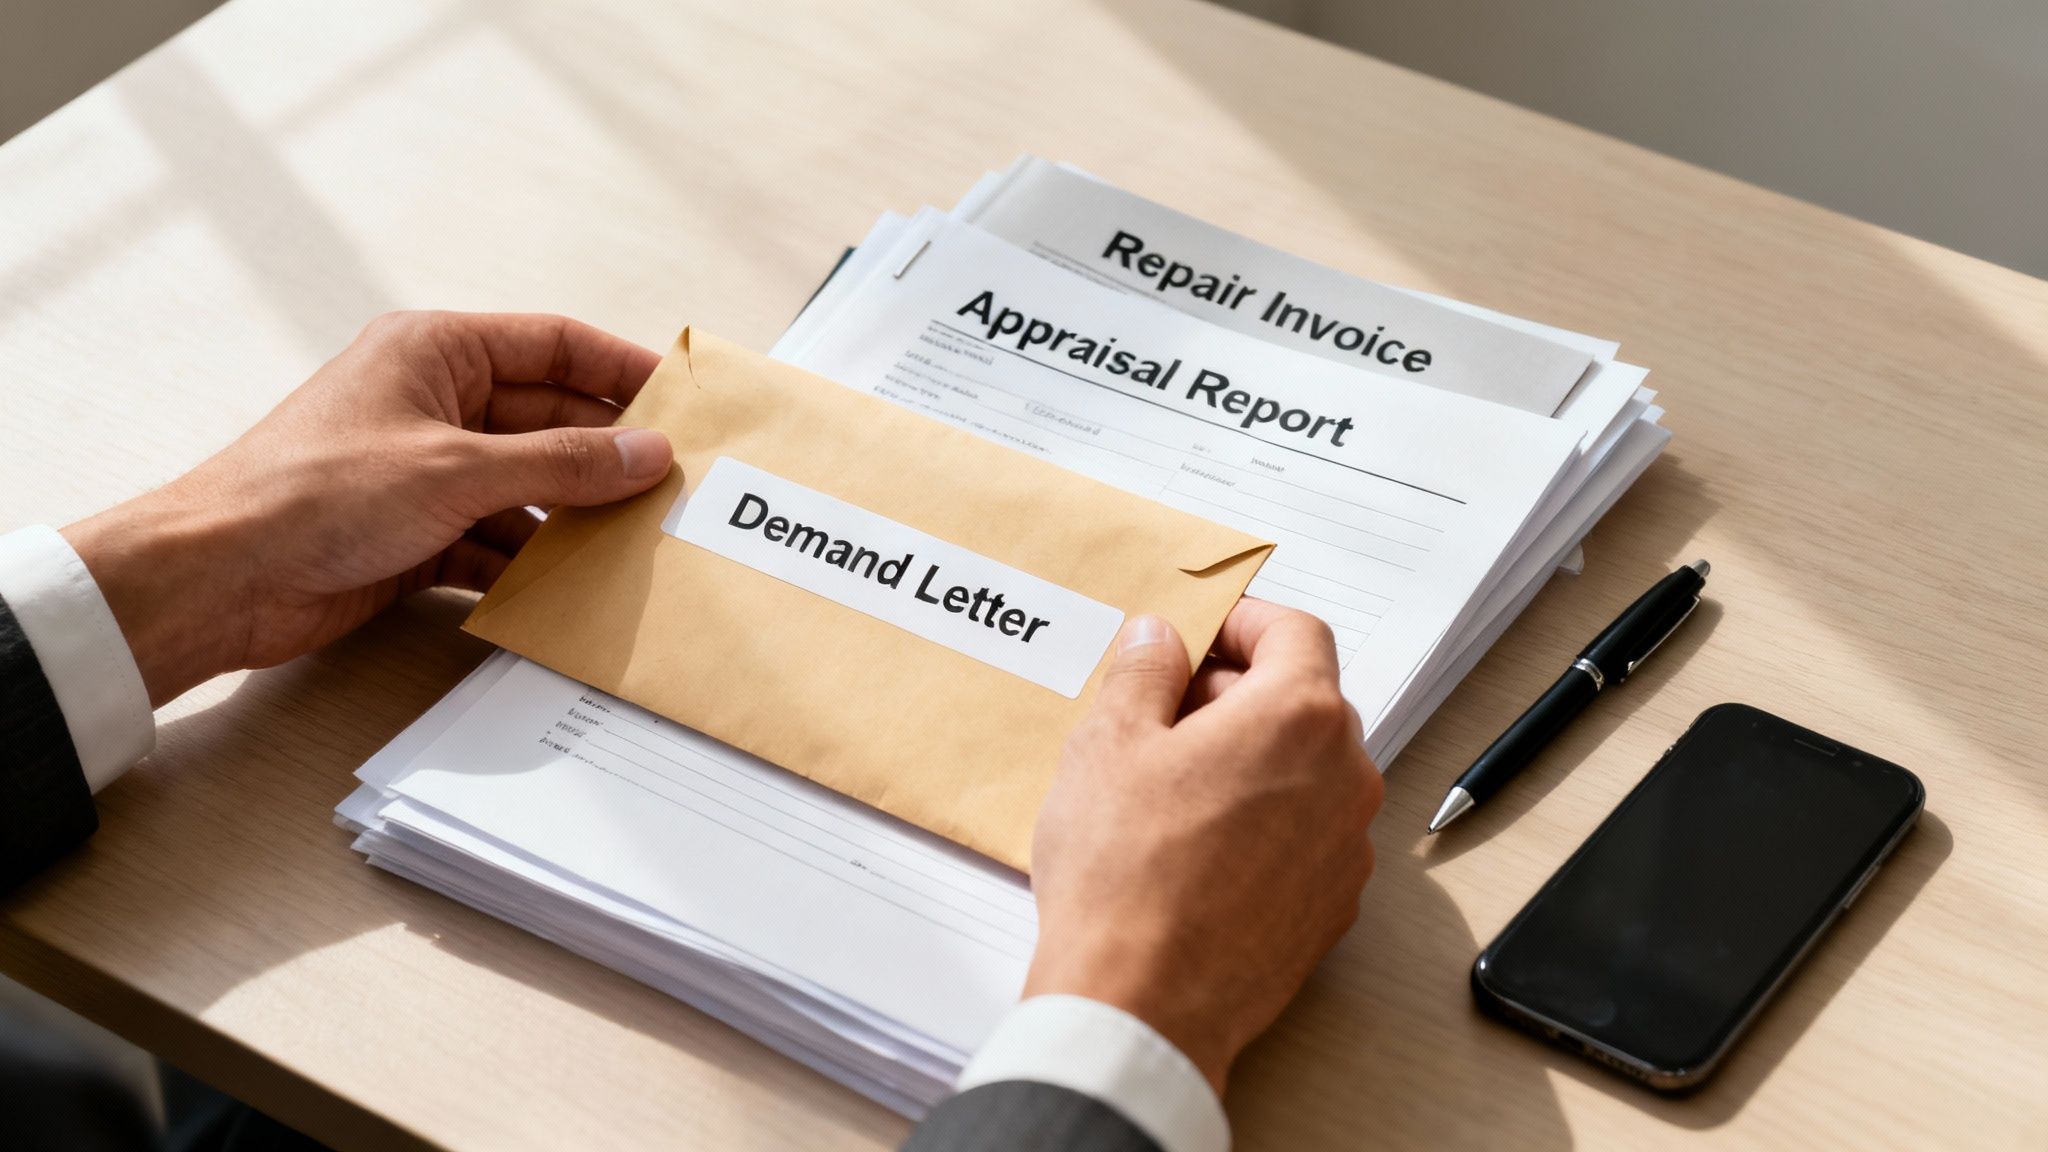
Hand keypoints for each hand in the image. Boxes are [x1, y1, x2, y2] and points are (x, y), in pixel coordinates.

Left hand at [62, 311, 673, 705]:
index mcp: (437, 351)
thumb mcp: (459, 470)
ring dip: (574, 517)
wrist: (221, 576)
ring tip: (639, 544)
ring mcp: (426, 470)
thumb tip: (646, 453)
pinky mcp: (416, 532)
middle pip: (549, 418)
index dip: (622, 369)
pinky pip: (497, 540)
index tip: (684, 401)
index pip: (554, 344)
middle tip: (674, 487)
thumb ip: (563, 463)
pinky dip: (530, 564)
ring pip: (529, 485)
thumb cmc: (314, 494)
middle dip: (607, 454)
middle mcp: (434, 402)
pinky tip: (570, 590)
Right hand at [1026, 599, 1381, 1095]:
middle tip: (1163, 711)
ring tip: (1169, 787)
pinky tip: (1194, 848)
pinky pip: (1304, 835)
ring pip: (1305, 772)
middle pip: (1303, 702)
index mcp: (1298, 717)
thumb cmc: (1125, 874)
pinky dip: (1262, 822)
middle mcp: (1345, 776)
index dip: (1244, 621)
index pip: (1296, 632)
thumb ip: (1142, 672)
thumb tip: (1158, 640)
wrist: (1143, 1004)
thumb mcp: (1108, 743)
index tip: (1200, 633)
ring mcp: (1346, 847)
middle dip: (1236, 693)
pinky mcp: (1332, 906)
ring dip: (1250, 760)